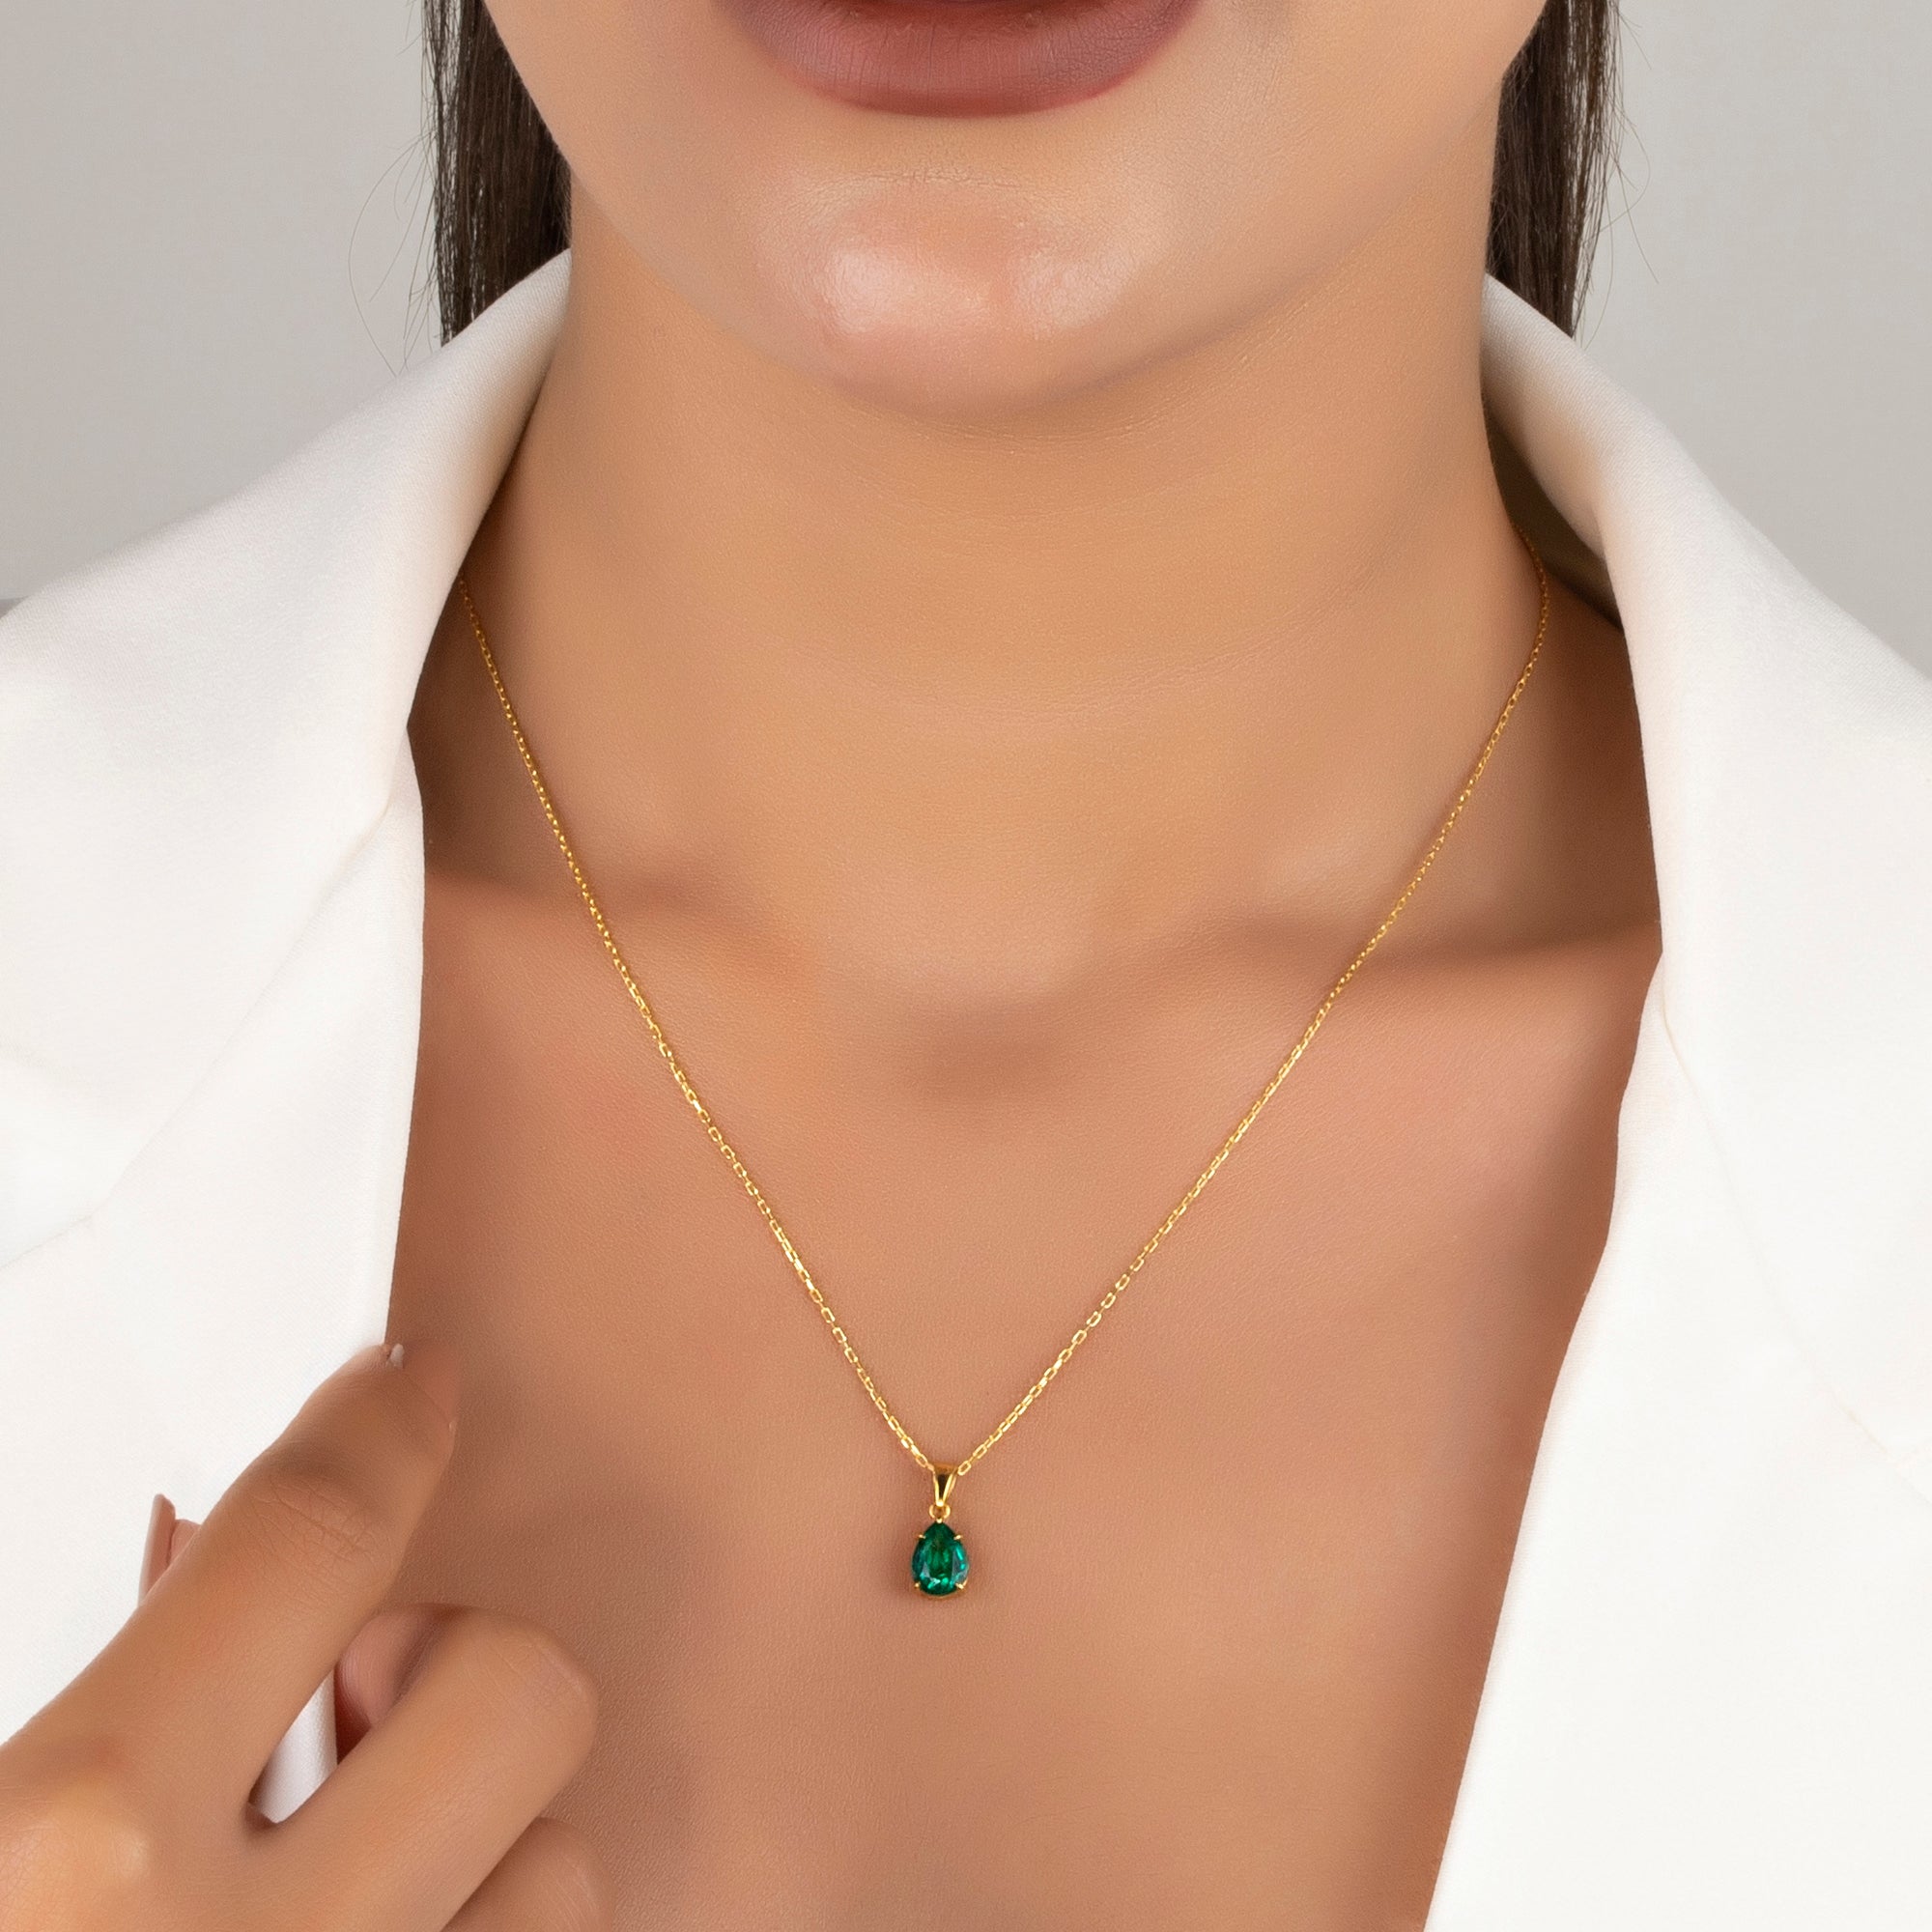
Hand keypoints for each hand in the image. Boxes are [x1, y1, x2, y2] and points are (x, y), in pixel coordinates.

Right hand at [0, 1341, 609, 1928]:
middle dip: (449, 1668)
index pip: (311, 1539)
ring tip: (348, 1868)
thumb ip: (103, 1688)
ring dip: (478, 1840)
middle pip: (515, 1688)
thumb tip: (197, 1550)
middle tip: (351, 1699)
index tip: (410, 1389)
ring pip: (565, 1863)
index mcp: (88, 1841)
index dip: (377, 1433)